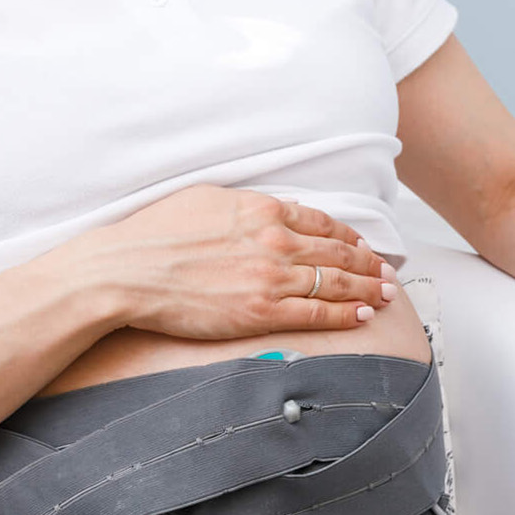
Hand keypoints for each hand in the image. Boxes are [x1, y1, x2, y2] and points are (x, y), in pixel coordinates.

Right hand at [82, 186, 394, 338]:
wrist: (126, 271)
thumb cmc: (156, 233)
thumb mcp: (207, 199)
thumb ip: (247, 205)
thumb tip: (271, 209)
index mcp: (263, 209)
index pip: (322, 222)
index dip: (349, 235)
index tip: (362, 245)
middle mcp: (275, 240)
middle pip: (338, 252)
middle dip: (369, 263)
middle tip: (388, 271)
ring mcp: (271, 276)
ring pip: (336, 282)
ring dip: (368, 288)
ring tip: (387, 293)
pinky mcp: (261, 311)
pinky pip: (318, 312)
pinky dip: (347, 313)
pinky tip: (364, 314)